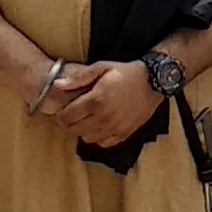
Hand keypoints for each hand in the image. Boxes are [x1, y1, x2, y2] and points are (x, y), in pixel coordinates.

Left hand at [50, 61, 166, 150]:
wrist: (153, 82)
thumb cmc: (126, 73)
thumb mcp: (101, 68)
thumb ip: (78, 78)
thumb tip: (57, 85)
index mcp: (96, 100)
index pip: (67, 116)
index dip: (59, 116)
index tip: (60, 111)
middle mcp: (104, 117)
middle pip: (74, 130)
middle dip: (67, 124)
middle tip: (69, 116)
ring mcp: (114, 127)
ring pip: (87, 138)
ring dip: (82, 131)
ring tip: (84, 120)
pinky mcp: (124, 133)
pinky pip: (103, 143)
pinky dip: (97, 137)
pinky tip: (99, 126)